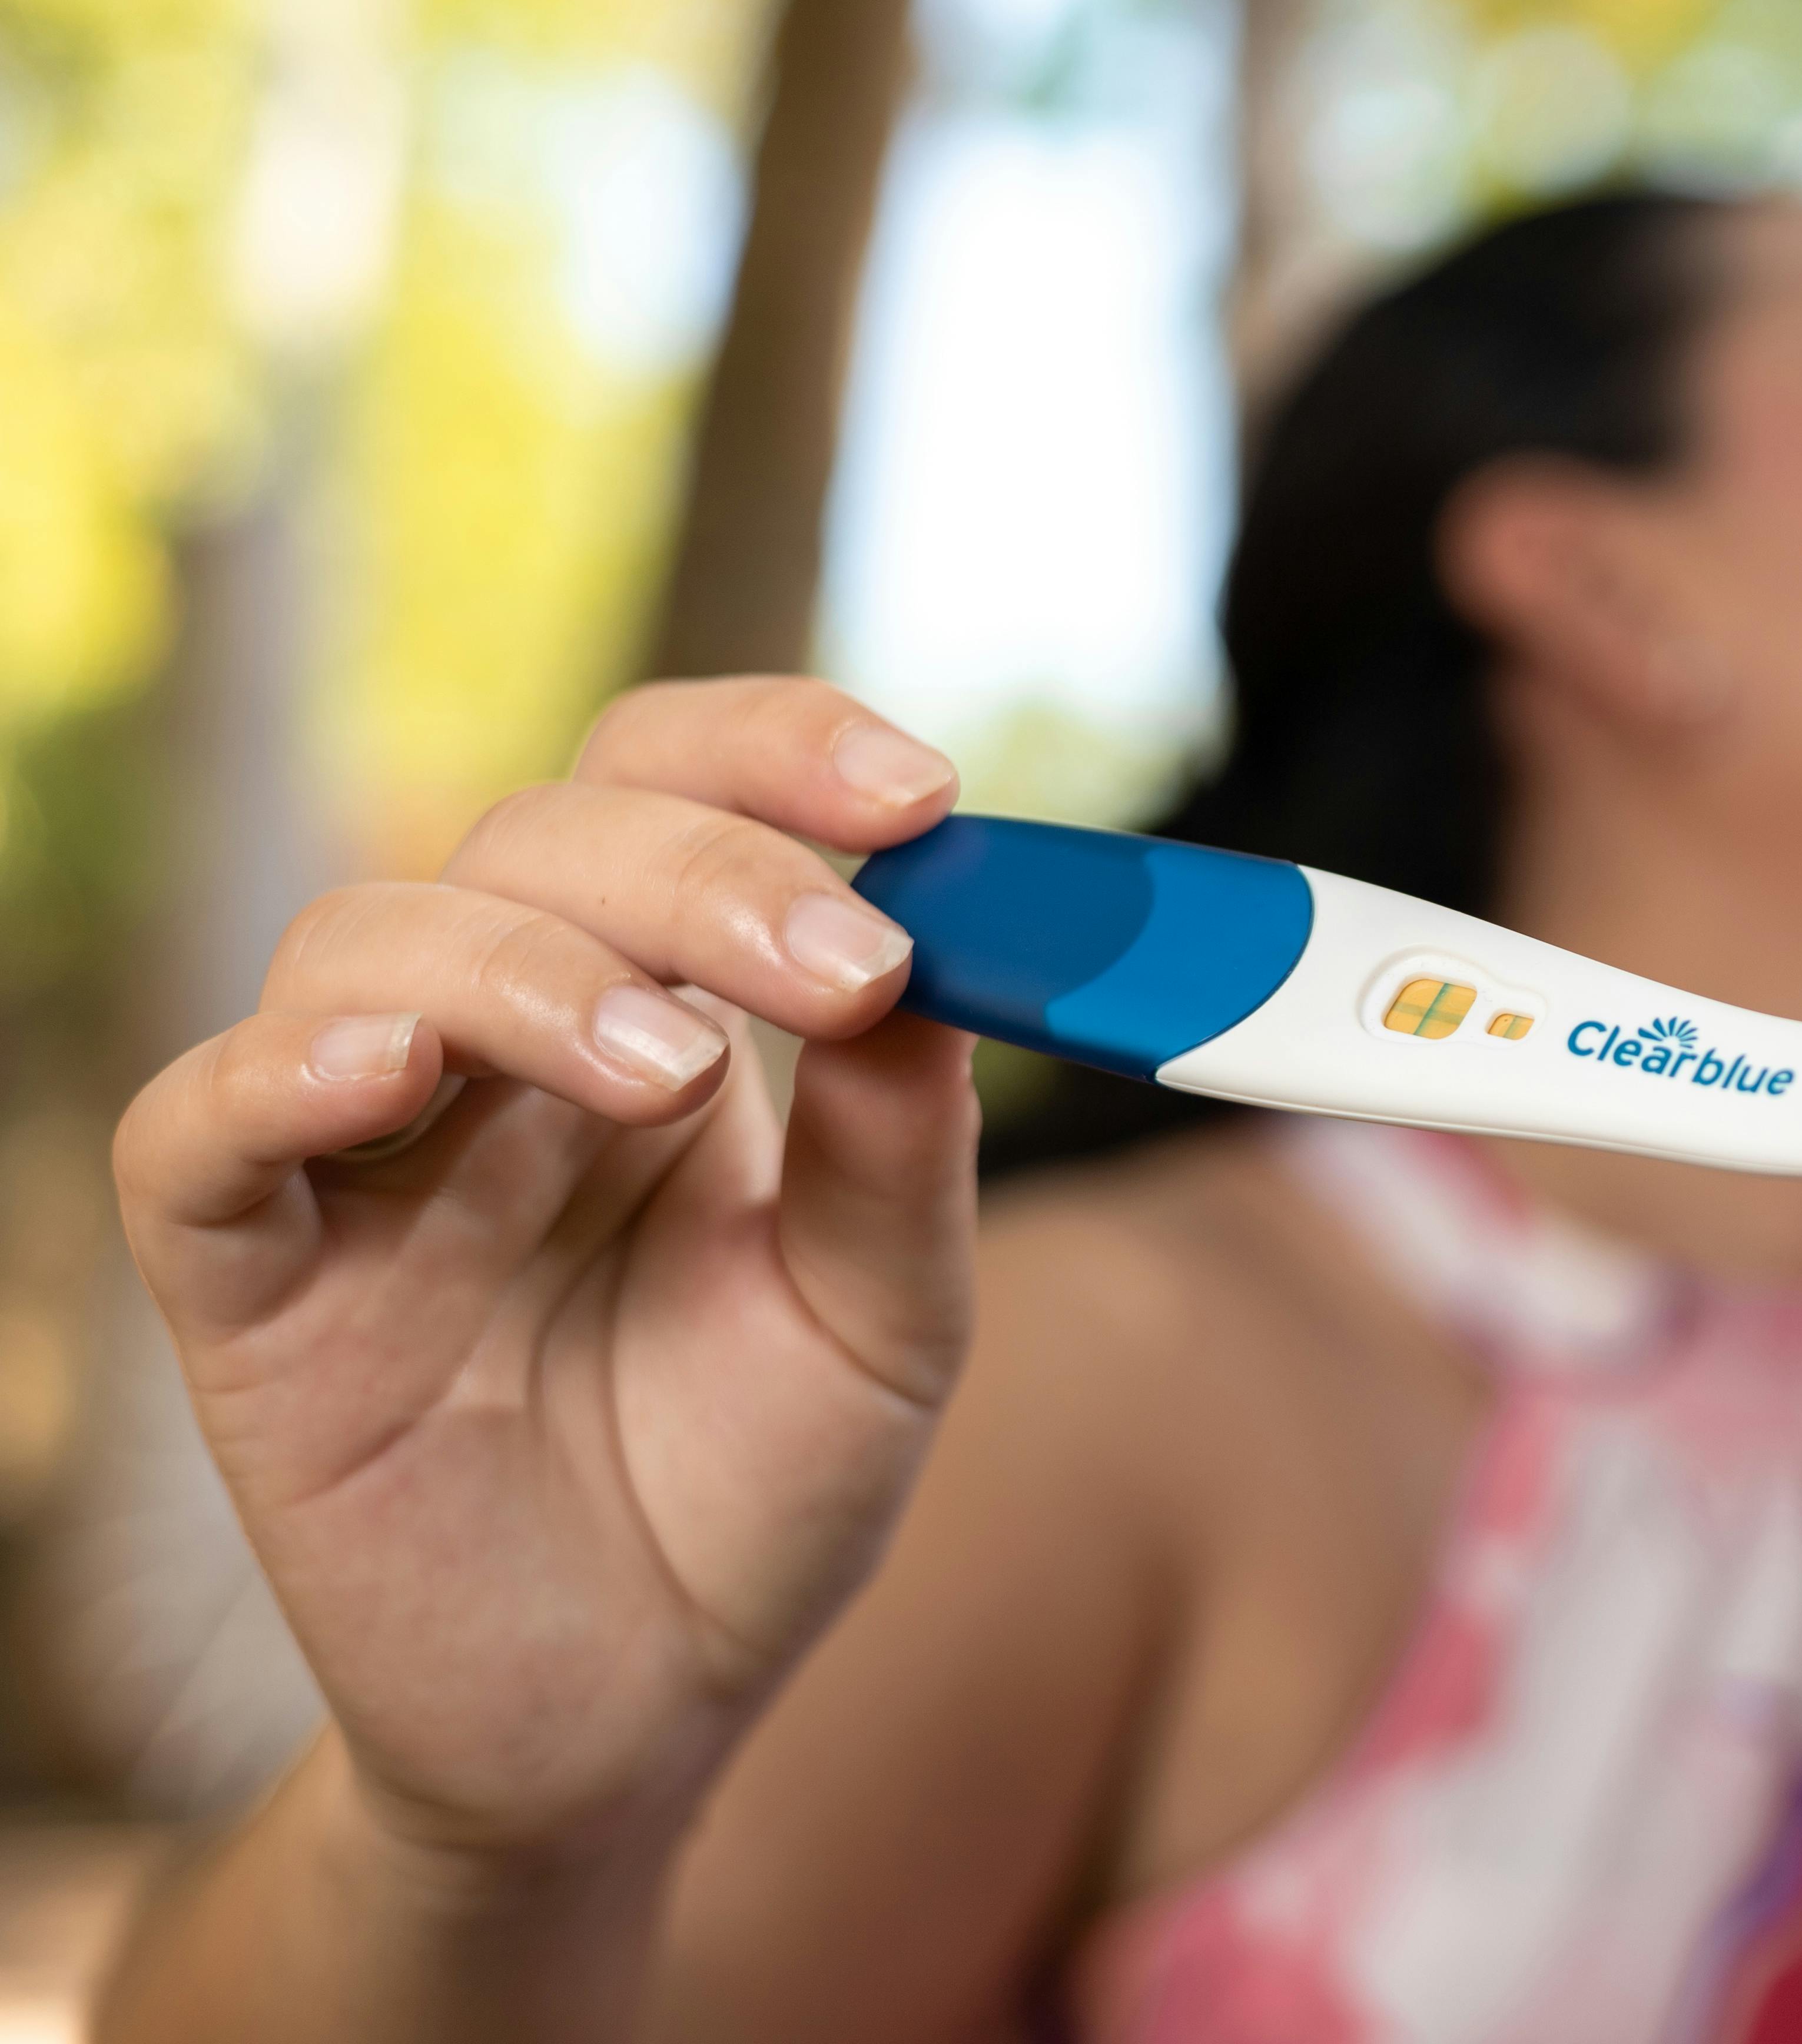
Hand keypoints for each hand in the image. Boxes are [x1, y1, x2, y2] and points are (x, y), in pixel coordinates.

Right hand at [112, 680, 979, 1865]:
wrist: (646, 1716)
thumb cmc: (757, 1491)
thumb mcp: (886, 1313)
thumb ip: (901, 1137)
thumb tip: (942, 943)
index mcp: (660, 1016)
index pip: (670, 785)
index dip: (777, 748)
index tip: (921, 796)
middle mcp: (501, 1051)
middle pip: (540, 833)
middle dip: (704, 870)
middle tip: (844, 970)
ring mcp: (364, 1158)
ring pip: (370, 938)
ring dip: (533, 967)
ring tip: (671, 1076)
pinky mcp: (249, 1286)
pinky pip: (197, 1129)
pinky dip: (283, 1072)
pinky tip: (395, 1078)